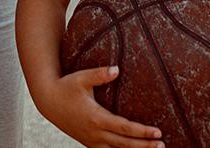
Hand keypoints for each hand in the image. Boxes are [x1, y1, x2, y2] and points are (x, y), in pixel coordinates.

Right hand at [35, 66, 162, 147]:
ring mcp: (92, 140)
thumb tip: (116, 69)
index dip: (142, 132)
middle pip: (125, 143)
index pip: (124, 128)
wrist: (48, 101)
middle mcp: (95, 133)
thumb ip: (99, 74)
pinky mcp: (89, 142)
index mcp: (96, 118)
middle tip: (162, 145)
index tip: (158, 132)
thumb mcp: (82, 78)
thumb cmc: (66, 87)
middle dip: (144, 145)